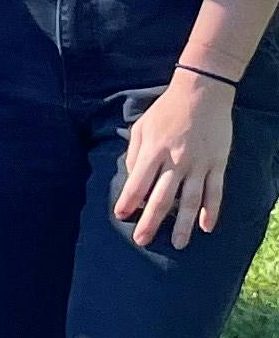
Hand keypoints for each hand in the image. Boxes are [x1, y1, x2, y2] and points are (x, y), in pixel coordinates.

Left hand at [112, 71, 238, 252]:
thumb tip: (133, 179)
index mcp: (154, 151)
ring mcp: (199, 164)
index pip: (138, 183)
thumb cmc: (166, 110)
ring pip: (190, 201)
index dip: (128, 201)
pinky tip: (207, 227)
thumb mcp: (142, 127)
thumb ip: (135, 154)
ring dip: (184, 225)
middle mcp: (176, 161)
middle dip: (150, 222)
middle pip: (162, 198)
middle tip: (141, 241)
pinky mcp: (217, 164)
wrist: (202, 93)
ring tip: (178, 244)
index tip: (121, 216)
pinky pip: (215, 191)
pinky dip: (212, 210)